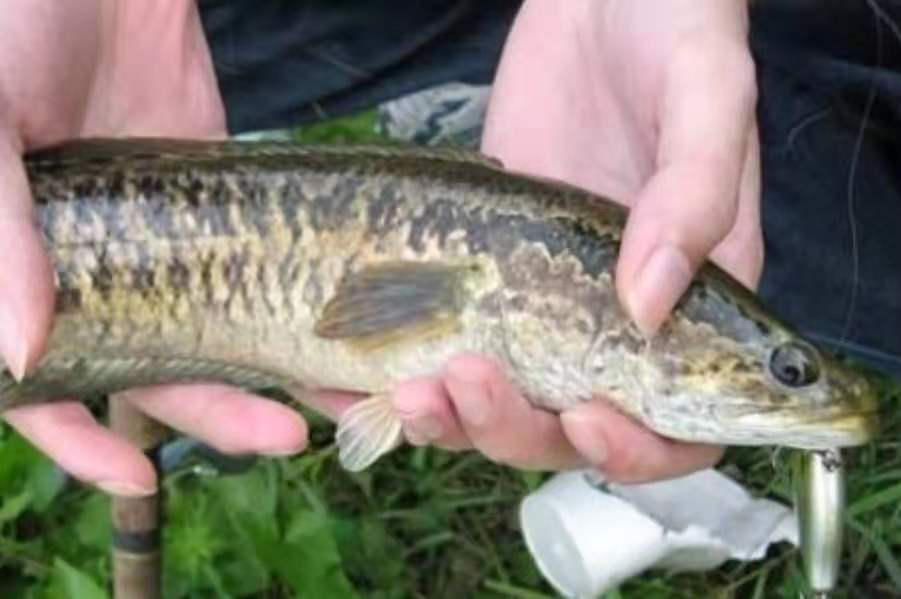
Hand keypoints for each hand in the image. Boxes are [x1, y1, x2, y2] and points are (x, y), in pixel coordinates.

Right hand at [0, 1, 305, 497]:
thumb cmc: (15, 30)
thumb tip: (22, 354)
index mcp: (20, 272)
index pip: (41, 388)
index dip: (80, 441)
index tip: (139, 479)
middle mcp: (97, 275)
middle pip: (154, 372)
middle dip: (217, 414)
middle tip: (285, 435)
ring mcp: (168, 248)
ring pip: (218, 334)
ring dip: (272, 373)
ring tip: (341, 399)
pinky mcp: (226, 213)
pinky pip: (261, 272)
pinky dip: (298, 306)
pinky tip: (344, 330)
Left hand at [372, 0, 760, 481]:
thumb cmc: (673, 32)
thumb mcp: (704, 98)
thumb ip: (693, 197)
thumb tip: (650, 303)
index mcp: (692, 303)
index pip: (678, 427)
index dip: (637, 450)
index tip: (586, 418)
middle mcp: (614, 318)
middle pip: (569, 429)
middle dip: (517, 430)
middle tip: (467, 383)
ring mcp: (543, 299)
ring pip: (502, 401)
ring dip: (454, 417)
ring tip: (406, 390)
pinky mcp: (482, 270)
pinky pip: (445, 347)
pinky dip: (403, 377)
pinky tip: (359, 376)